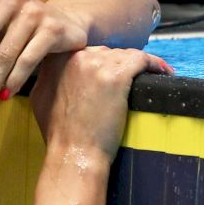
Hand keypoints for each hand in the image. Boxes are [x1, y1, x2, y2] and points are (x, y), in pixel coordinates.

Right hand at [29, 47, 171, 159]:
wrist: (73, 154)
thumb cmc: (58, 134)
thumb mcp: (41, 97)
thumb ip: (49, 77)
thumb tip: (58, 70)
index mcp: (56, 59)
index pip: (85, 51)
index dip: (100, 62)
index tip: (109, 70)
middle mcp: (75, 56)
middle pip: (105, 52)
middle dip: (116, 66)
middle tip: (126, 82)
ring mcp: (97, 65)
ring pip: (123, 55)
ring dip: (134, 66)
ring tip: (148, 75)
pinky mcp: (117, 76)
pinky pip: (141, 60)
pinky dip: (154, 64)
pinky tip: (162, 71)